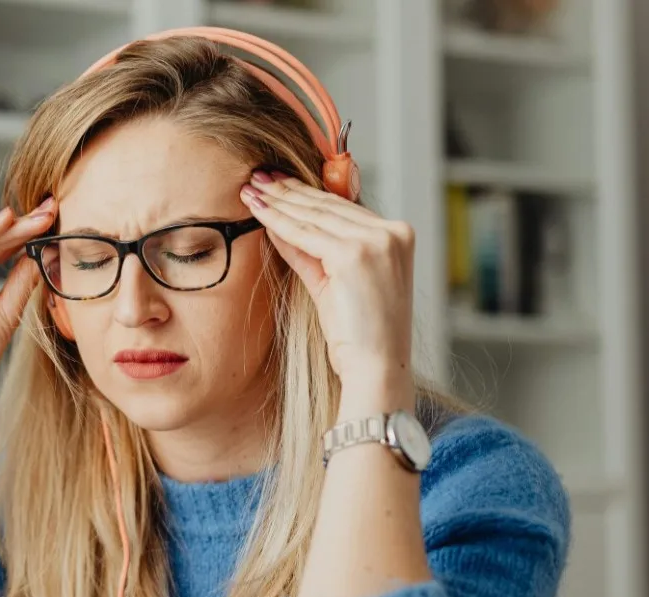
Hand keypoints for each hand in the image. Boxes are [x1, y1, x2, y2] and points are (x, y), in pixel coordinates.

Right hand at [0, 198, 56, 402]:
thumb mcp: (7, 311)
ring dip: (5, 229)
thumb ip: (21, 281)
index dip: (28, 232)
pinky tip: (1, 225)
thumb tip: (44, 251)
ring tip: (34, 218)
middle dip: (21, 225)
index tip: (55, 216)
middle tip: (50, 209)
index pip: (1, 246)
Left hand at [240, 171, 414, 394]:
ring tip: (251, 189)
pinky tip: (258, 210)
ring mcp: (377, 241)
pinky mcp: (355, 254)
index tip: (278, 182)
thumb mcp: (334, 284)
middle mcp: (392, 232)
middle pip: (328, 205)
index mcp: (397, 235)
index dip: (307, 193)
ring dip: (278, 201)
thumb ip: (311, 252)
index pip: (343, 207)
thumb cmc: (358, 336)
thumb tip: (280, 226)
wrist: (376, 369)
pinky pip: (306, 233)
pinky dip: (279, 221)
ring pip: (315, 215)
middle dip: (288, 191)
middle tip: (257, 176)